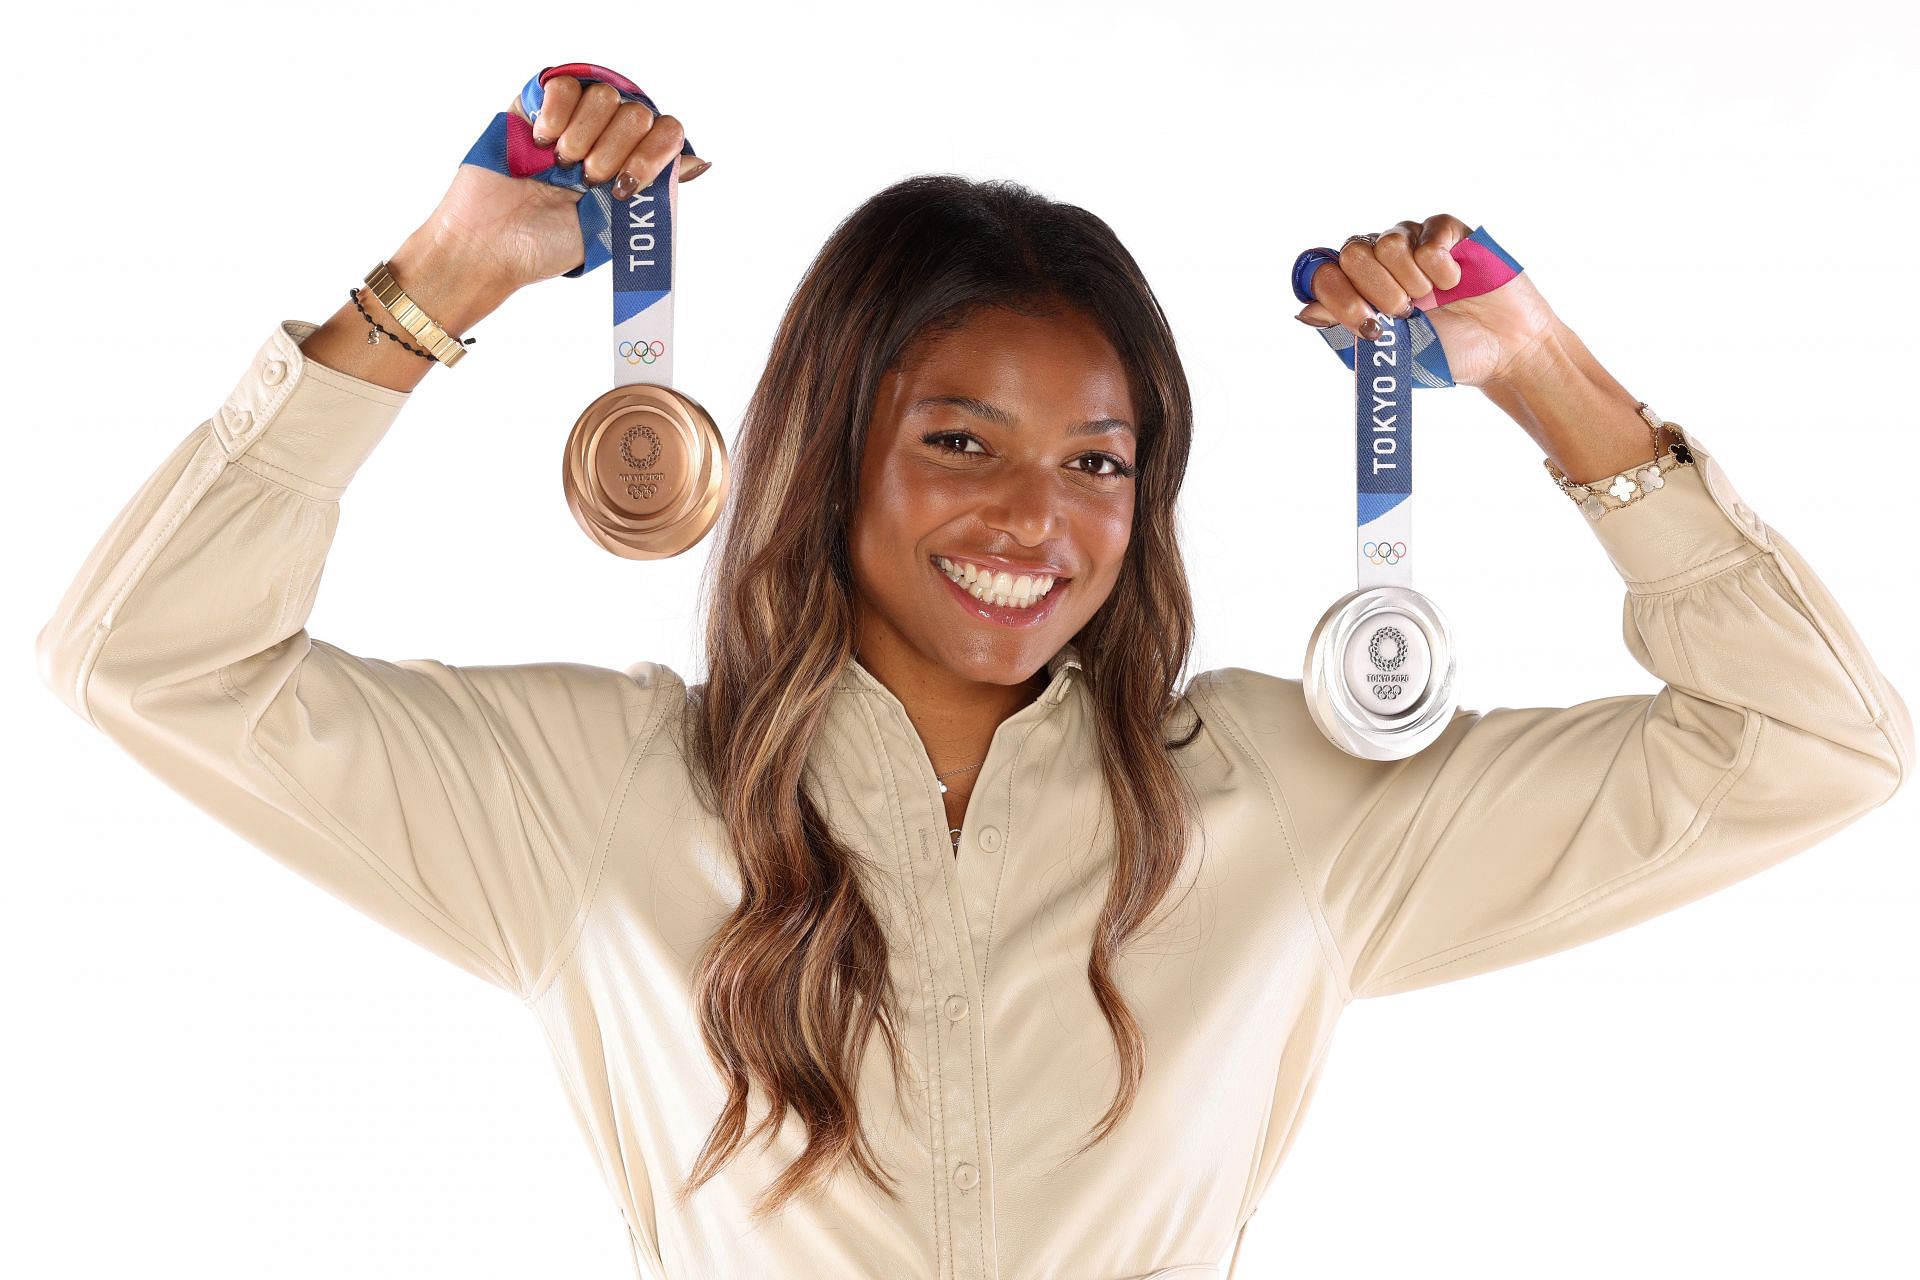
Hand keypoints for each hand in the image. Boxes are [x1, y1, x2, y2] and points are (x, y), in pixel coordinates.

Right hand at [418, 73, 710, 292]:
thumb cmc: (549, 245)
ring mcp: (572, 122)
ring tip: (562, 163)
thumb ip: (655, 192)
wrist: (493, 243)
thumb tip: (700, 162)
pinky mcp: (536, 107)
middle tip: (587, 179)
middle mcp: (606, 140)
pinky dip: (558, 111)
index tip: (627, 183)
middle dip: (616, 150)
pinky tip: (544, 140)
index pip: (667, 132)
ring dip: (585, 134)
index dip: (654, 152)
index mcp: (630, 167)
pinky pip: (564, 84)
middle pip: (638, 112)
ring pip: (604, 95)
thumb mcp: (614, 227)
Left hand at [1293, 213, 1557, 388]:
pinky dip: (1440, 269)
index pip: (1322, 273)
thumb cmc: (1442, 353)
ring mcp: (1412, 242)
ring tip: (1430, 300)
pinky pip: (1428, 236)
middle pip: (1351, 252)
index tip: (1366, 324)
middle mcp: (1379, 259)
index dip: (1336, 295)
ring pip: (1387, 242)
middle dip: (1376, 292)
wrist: (1499, 352)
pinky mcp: (1448, 232)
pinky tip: (1454, 283)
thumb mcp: (1387, 351)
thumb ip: (1345, 330)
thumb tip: (1305, 311)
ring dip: (1410, 281)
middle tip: (1404, 314)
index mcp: (1357, 288)